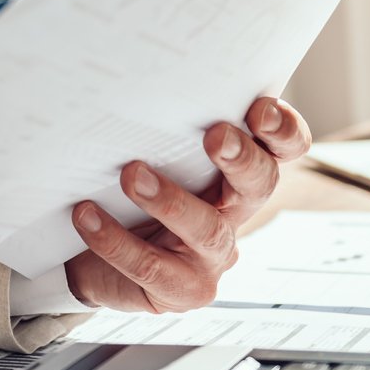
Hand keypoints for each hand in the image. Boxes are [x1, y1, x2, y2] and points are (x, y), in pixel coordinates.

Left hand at [64, 96, 312, 312]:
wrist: (89, 259)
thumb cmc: (127, 196)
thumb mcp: (150, 156)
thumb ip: (161, 128)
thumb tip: (134, 79)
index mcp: (234, 174)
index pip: (280, 150)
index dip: (282, 131)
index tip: (260, 108)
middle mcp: (233, 213)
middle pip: (260, 185)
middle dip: (242, 159)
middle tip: (217, 136)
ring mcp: (211, 258)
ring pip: (207, 229)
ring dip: (170, 200)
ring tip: (131, 174)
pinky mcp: (180, 290)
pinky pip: (151, 267)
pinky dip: (115, 239)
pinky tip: (87, 215)